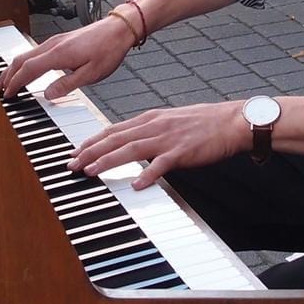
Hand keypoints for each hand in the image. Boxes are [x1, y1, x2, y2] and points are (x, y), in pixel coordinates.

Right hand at [0, 17, 133, 98]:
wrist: (119, 29)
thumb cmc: (108, 50)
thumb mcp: (91, 74)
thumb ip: (67, 85)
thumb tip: (48, 94)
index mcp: (58, 54)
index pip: (28, 70)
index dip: (16, 83)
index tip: (8, 94)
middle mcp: (53, 45)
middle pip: (21, 59)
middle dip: (7, 74)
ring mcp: (55, 41)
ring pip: (27, 54)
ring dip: (14, 67)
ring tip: (6, 79)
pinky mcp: (60, 40)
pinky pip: (35, 51)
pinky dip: (25, 62)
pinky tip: (26, 68)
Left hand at [68, 102, 249, 189]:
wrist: (231, 121)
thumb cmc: (204, 122)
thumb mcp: (170, 121)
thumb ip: (149, 130)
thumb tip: (130, 140)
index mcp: (150, 118)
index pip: (113, 129)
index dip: (92, 141)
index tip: (75, 151)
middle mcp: (155, 125)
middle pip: (115, 138)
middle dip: (90, 151)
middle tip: (72, 164)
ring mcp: (168, 138)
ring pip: (131, 149)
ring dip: (109, 160)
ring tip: (91, 171)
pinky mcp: (183, 151)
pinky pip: (161, 164)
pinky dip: (147, 175)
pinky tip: (136, 185)